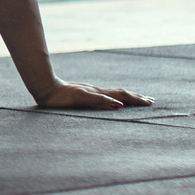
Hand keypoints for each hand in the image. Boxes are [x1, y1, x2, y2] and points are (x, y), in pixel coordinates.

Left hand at [33, 80, 153, 109]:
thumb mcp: (81, 99)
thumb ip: (100, 101)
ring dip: (127, 96)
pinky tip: (112, 100)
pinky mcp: (84, 93)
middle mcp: (97, 91)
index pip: (122, 96)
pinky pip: (104, 96)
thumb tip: (119, 105)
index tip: (150, 102)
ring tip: (136, 98)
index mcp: (99, 93)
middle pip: (121, 93)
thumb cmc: (61, 97)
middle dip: (136, 97)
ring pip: (113, 93)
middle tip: (150, 100)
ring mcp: (91, 91)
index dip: (136, 99)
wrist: (45, 88)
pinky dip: (114, 98)